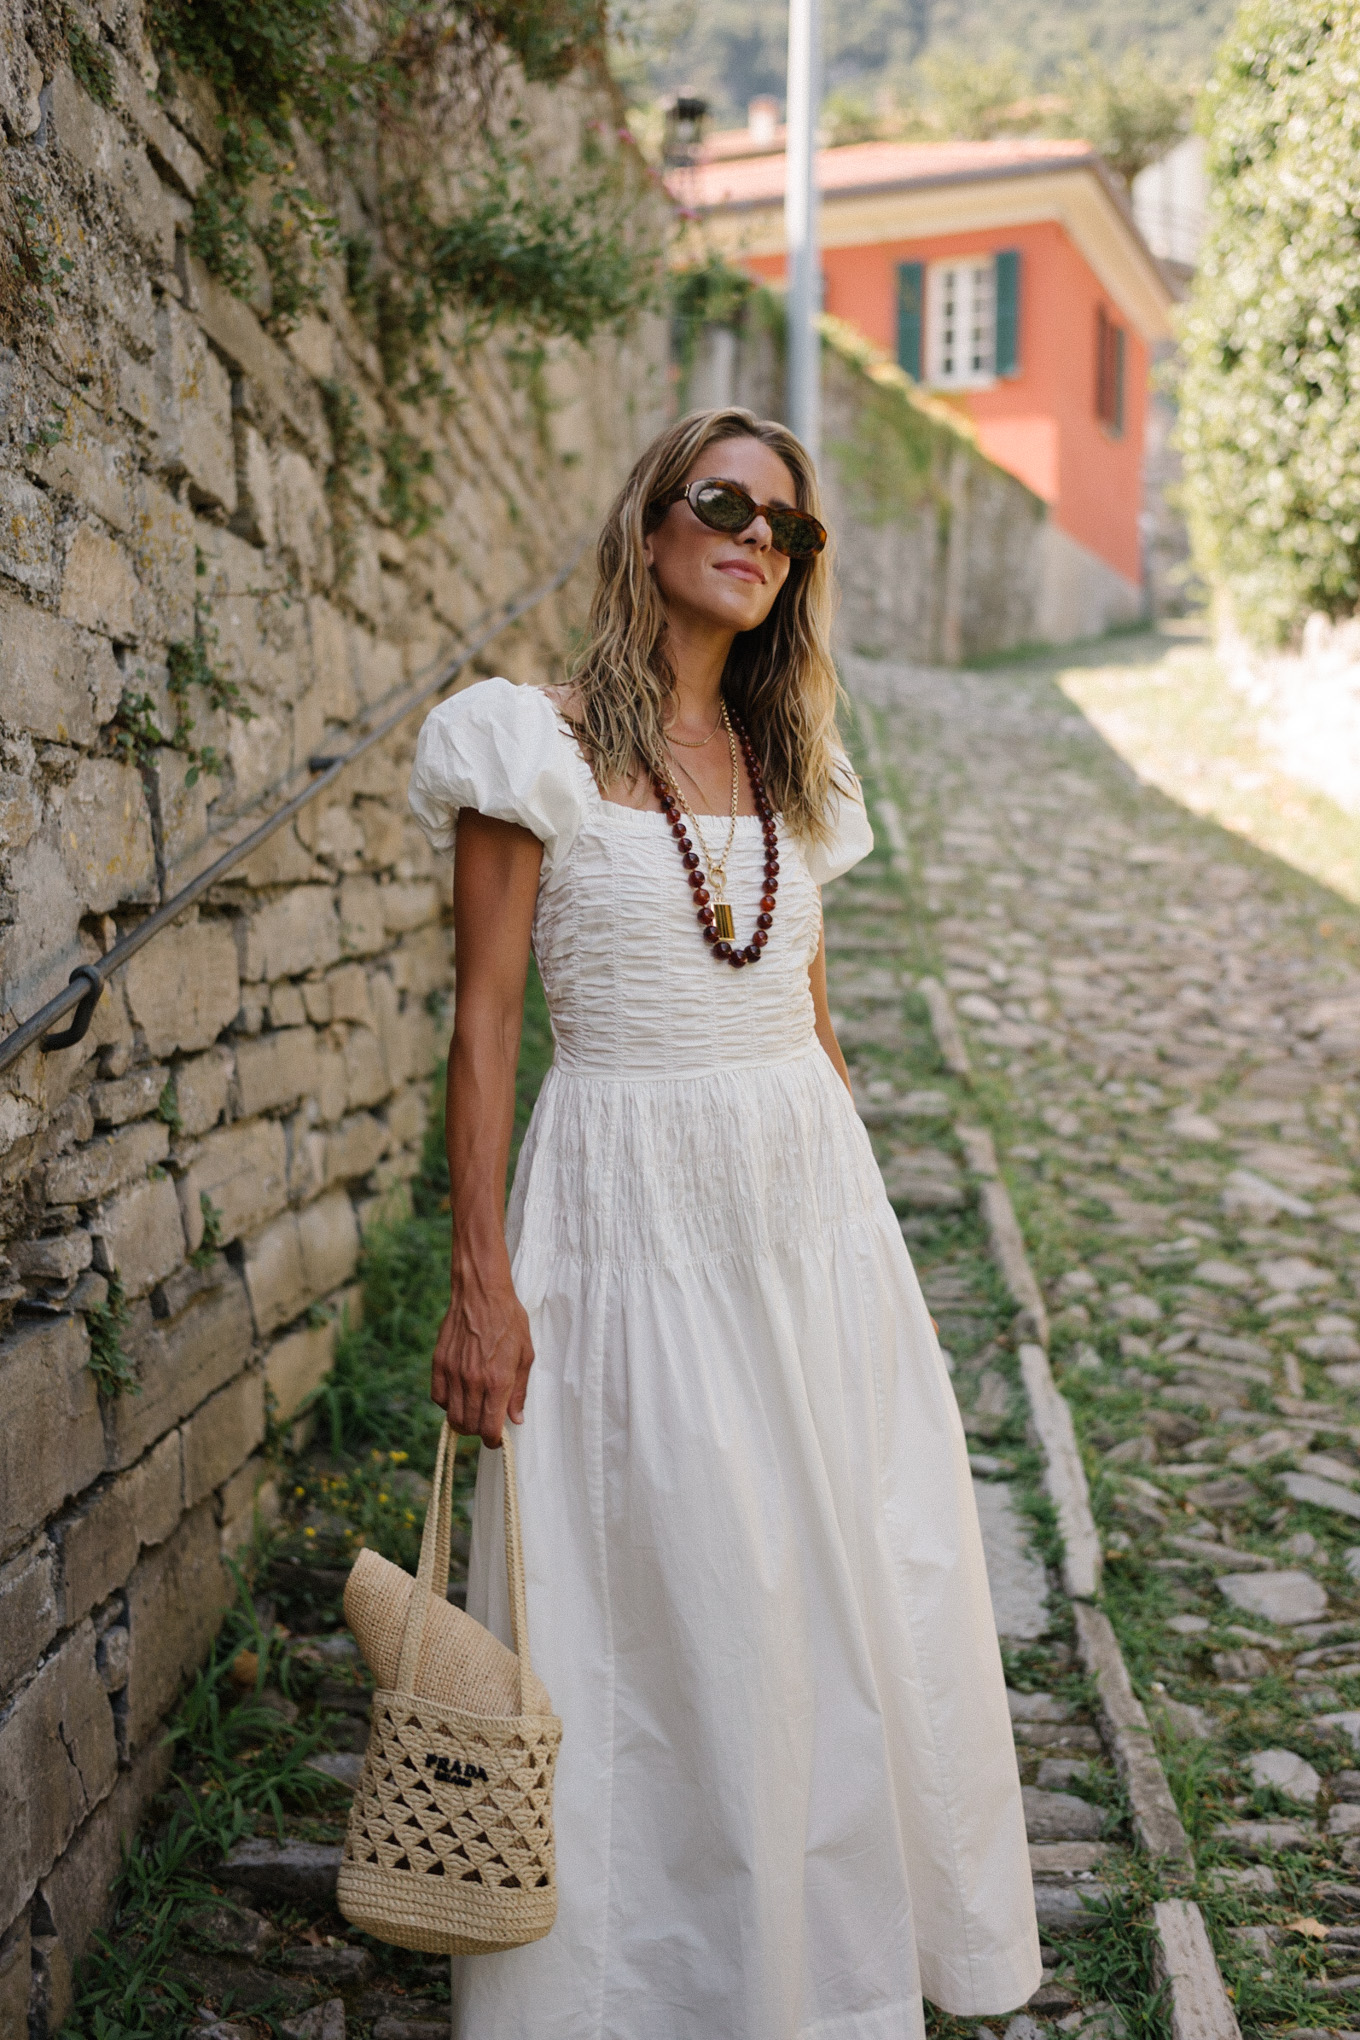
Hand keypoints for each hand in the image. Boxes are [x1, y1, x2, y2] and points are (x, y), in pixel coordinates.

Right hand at [431, 1262, 534, 1446]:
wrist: (481, 1292)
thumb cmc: (509, 1321)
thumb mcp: (525, 1355)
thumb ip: (519, 1391)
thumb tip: (515, 1419)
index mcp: (498, 1381)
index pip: (489, 1429)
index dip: (494, 1441)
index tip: (497, 1438)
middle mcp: (474, 1381)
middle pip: (469, 1427)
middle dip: (478, 1432)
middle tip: (486, 1423)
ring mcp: (453, 1372)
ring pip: (452, 1416)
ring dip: (463, 1421)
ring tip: (473, 1411)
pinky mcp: (439, 1363)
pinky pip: (438, 1397)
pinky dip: (447, 1403)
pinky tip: (459, 1394)